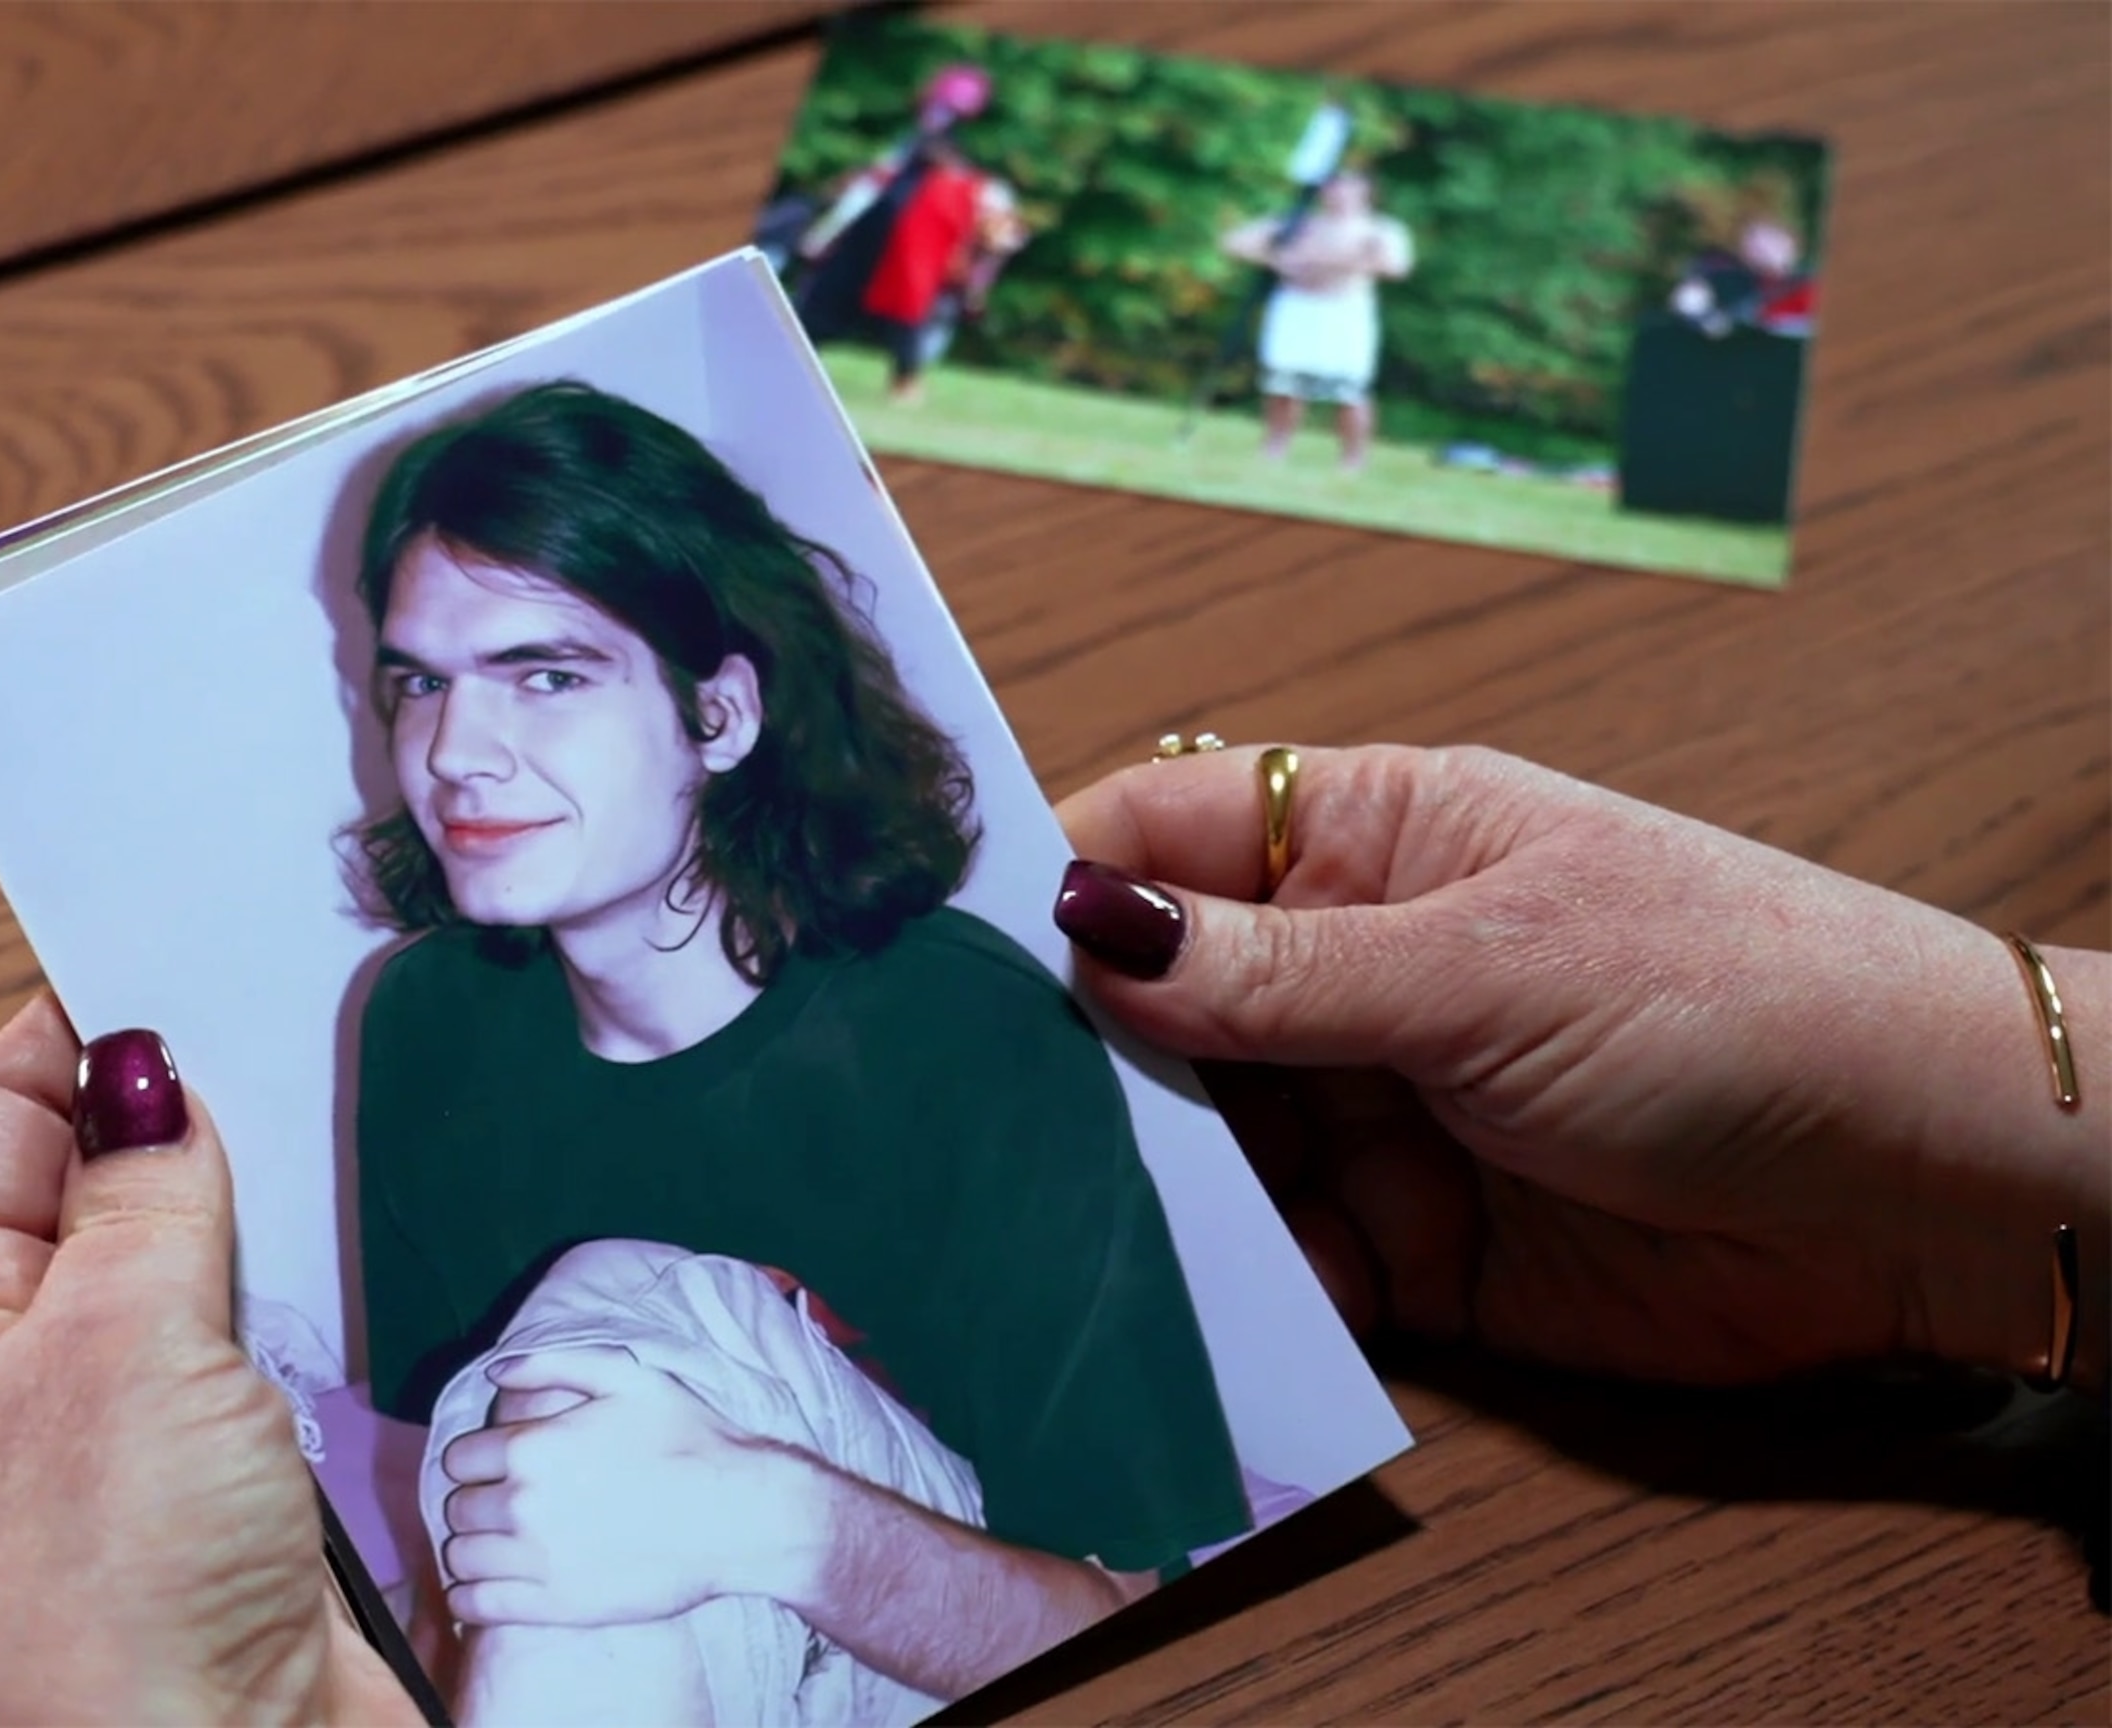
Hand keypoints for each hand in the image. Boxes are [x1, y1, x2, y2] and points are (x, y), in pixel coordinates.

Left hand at [0, 996, 417, 1724]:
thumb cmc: (78, 1624)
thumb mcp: (105, 1346)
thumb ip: (139, 1198)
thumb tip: (144, 1073)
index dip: (70, 1025)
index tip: (166, 936)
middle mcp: (52, 1383)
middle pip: (128, 1195)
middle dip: (208, 1117)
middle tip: (296, 1022)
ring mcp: (170, 1451)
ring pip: (240, 1282)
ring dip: (297, 1229)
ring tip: (359, 1137)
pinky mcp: (278, 1513)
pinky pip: (323, 1376)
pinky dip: (364, 1323)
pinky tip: (406, 1271)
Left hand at [434, 1347, 790, 1625]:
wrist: (739, 1517)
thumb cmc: (689, 1440)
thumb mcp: (627, 1378)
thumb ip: (552, 1362)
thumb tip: (494, 1368)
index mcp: (531, 1448)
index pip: (459, 1459)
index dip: (476, 1460)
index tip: (494, 1467)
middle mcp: (523, 1505)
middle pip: (458, 1508)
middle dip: (474, 1503)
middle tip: (501, 1506)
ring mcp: (537, 1560)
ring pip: (459, 1558)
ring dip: (470, 1550)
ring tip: (496, 1546)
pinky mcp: (555, 1606)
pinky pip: (478, 1605)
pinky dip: (470, 1597)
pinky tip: (487, 1588)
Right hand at [1052, 744, 2106, 1391]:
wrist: (1923, 1188)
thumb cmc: (1734, 1000)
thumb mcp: (1485, 968)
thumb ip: (1275, 974)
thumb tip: (1083, 928)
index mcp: (1375, 843)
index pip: (1166, 833)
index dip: (1054, 881)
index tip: (937, 952)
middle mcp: (1352, 973)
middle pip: (1156, 1002)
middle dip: (1072, 1055)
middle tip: (962, 1115)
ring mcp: (1375, 1112)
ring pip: (1200, 1143)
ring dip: (1143, 1184)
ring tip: (1060, 1222)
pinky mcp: (1408, 1249)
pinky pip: (1278, 1263)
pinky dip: (1233, 1286)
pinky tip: (1196, 1305)